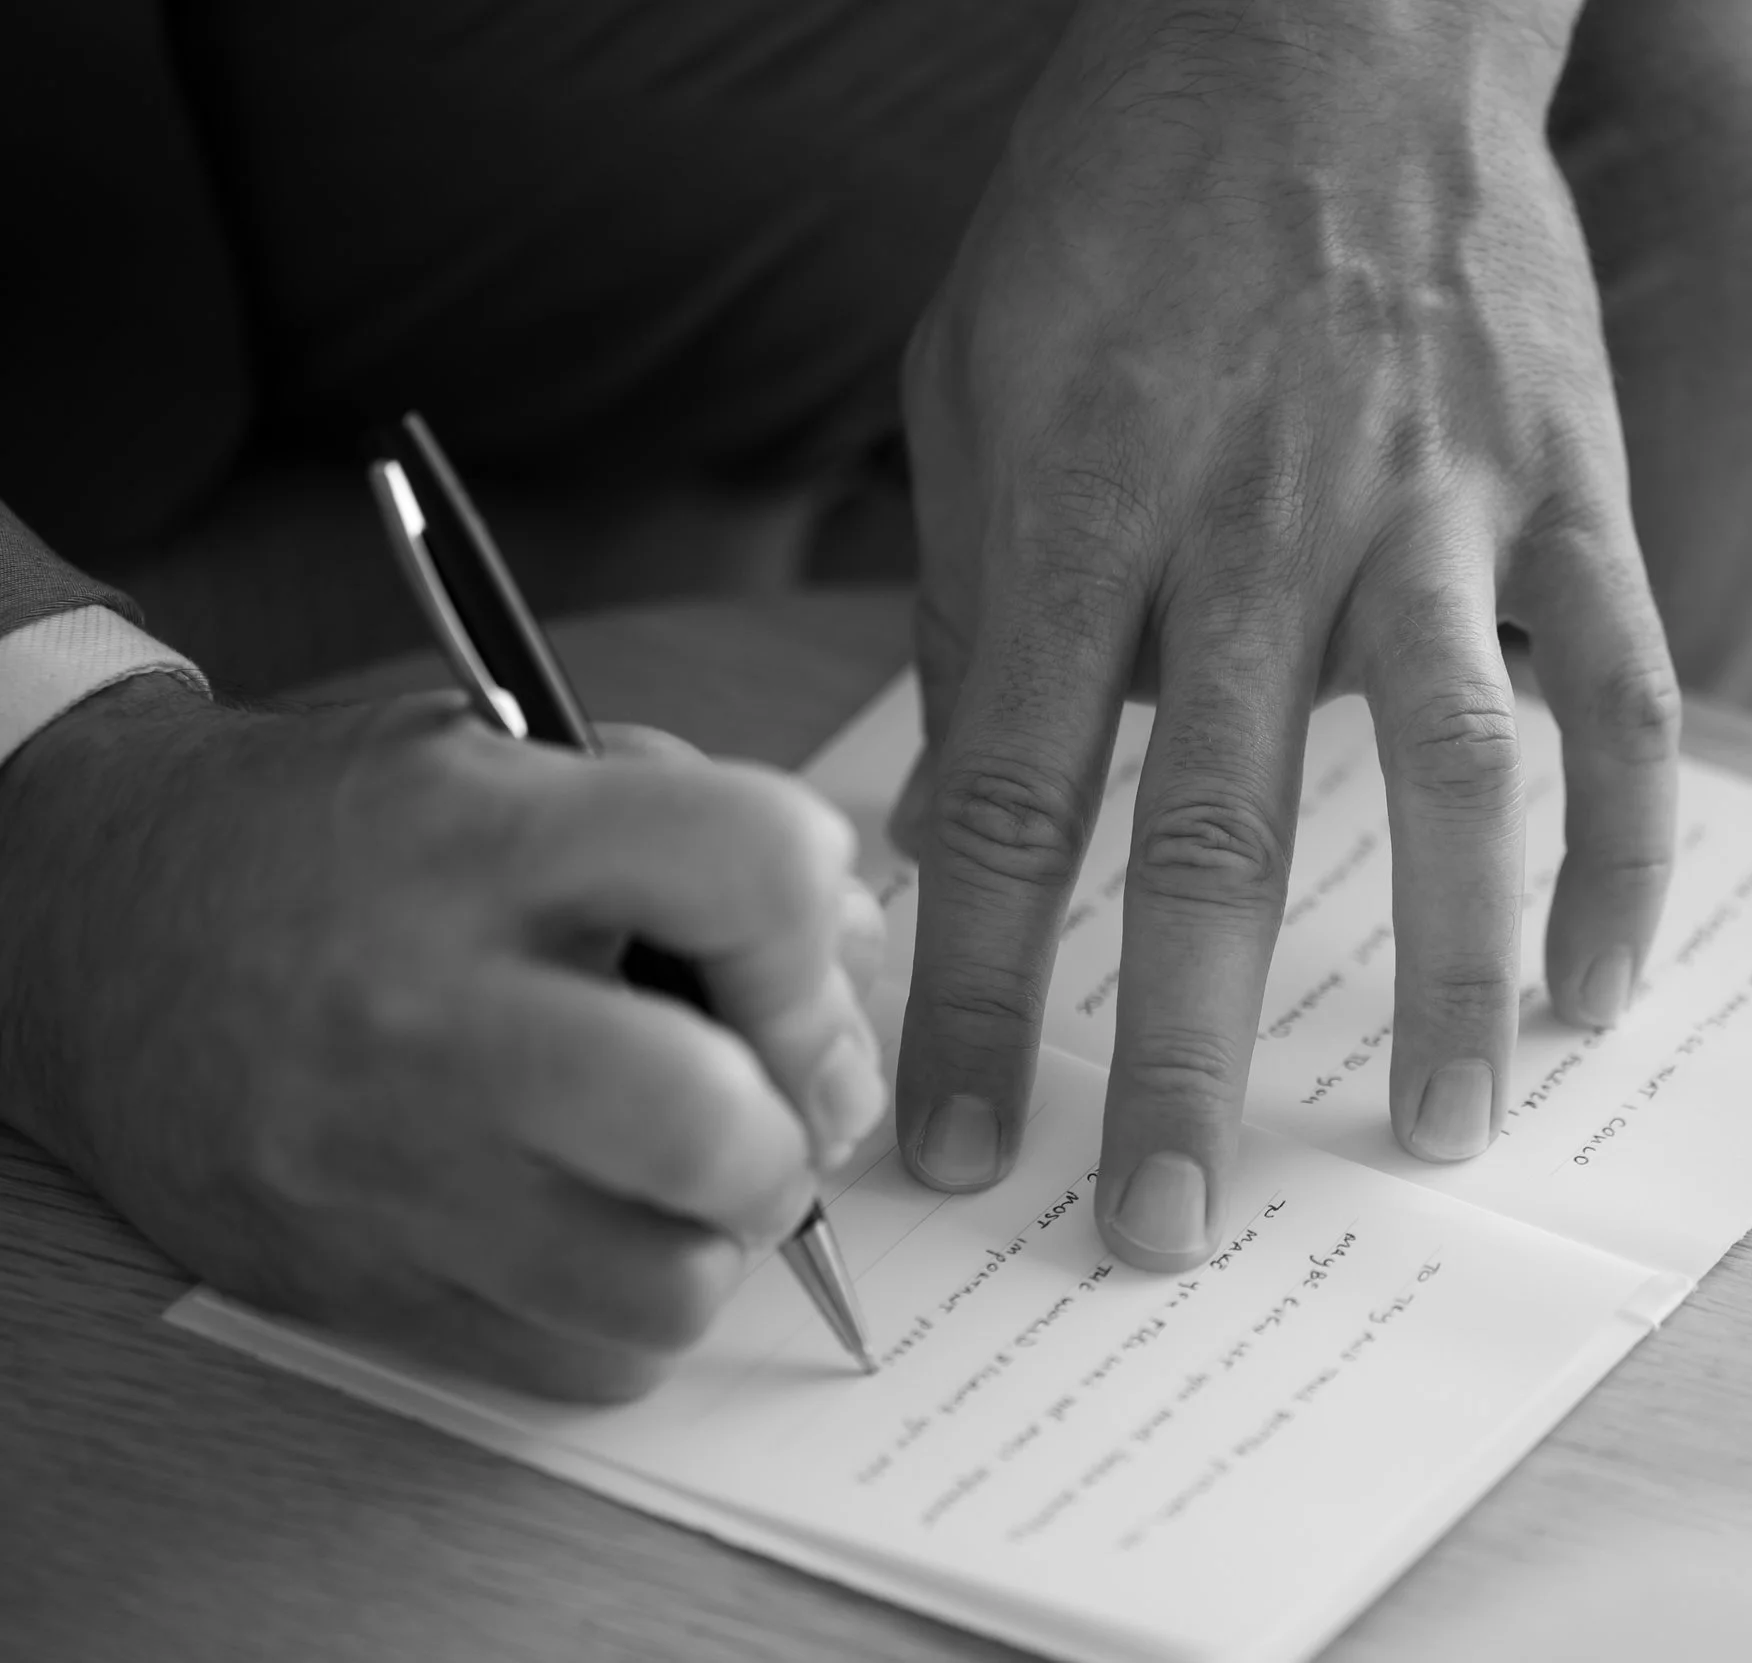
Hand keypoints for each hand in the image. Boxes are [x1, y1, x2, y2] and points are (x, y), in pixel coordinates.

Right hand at [0, 678, 884, 1399]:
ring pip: (668, 1285)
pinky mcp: (358, 1290)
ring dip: (716, 1236)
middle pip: (712, 1124)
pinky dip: (628, 1311)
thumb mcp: (511, 754)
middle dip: (788, 1128)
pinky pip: (586, 1365)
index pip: (752, 869)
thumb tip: (854, 956)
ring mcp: (387, 1173)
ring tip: (675, 1173)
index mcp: (483, 842)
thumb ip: (702, 820)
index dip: (818, 931)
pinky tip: (591, 1225)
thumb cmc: (336, 838)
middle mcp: (430, 1016)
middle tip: (766, 1106)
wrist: (89, 927)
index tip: (795, 964)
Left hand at [895, 0, 1678, 1267]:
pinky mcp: (1567, 480)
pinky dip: (1628, 844)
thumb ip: (974, 597)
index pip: (1014, 799)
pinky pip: (1626, 687)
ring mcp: (1435, 501)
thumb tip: (957, 814)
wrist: (1328, 12)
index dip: (981, 992)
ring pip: (1450, 774)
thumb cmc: (1119, 200)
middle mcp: (1258, 519)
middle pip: (1218, 834)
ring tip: (1434, 1135)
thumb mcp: (971, 369)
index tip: (957, 1144)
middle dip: (1186, 1053)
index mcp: (1082, 501)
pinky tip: (1602, 981)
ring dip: (1445, 976)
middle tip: (1167, 1226)